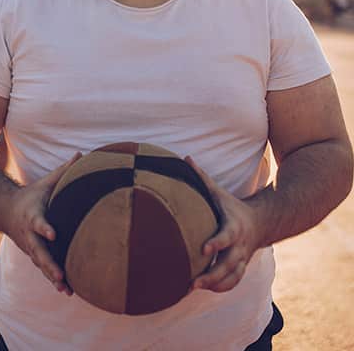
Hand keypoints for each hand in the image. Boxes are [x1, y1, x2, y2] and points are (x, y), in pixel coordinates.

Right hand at [4, 153, 80, 294]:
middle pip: (39, 251)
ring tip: (66, 288)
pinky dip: (53, 279)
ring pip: (40, 264)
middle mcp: (29, 234)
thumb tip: (81, 154)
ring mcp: (29, 246)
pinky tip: (67, 291)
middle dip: (49, 263)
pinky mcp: (33, 254)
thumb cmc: (31, 195)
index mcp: (32, 215)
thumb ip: (63, 171)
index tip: (53, 234)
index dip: (45, 228)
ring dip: (52, 276)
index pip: (39, 222)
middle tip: (60, 274)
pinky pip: (43, 268)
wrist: (4, 210)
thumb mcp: (44, 183)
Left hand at [186, 156, 262, 292]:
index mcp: (233, 226)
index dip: (216, 243)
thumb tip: (185, 157)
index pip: (226, 236)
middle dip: (212, 275)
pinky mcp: (241, 266)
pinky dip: (221, 288)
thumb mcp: (218, 191)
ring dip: (214, 285)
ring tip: (192, 288)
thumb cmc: (231, 205)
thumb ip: (201, 177)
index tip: (203, 250)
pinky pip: (234, 283)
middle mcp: (239, 245)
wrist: (261, 221)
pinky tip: (203, 290)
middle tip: (193, 282)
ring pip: (232, 277)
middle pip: (229, 265)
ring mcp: (242, 258)